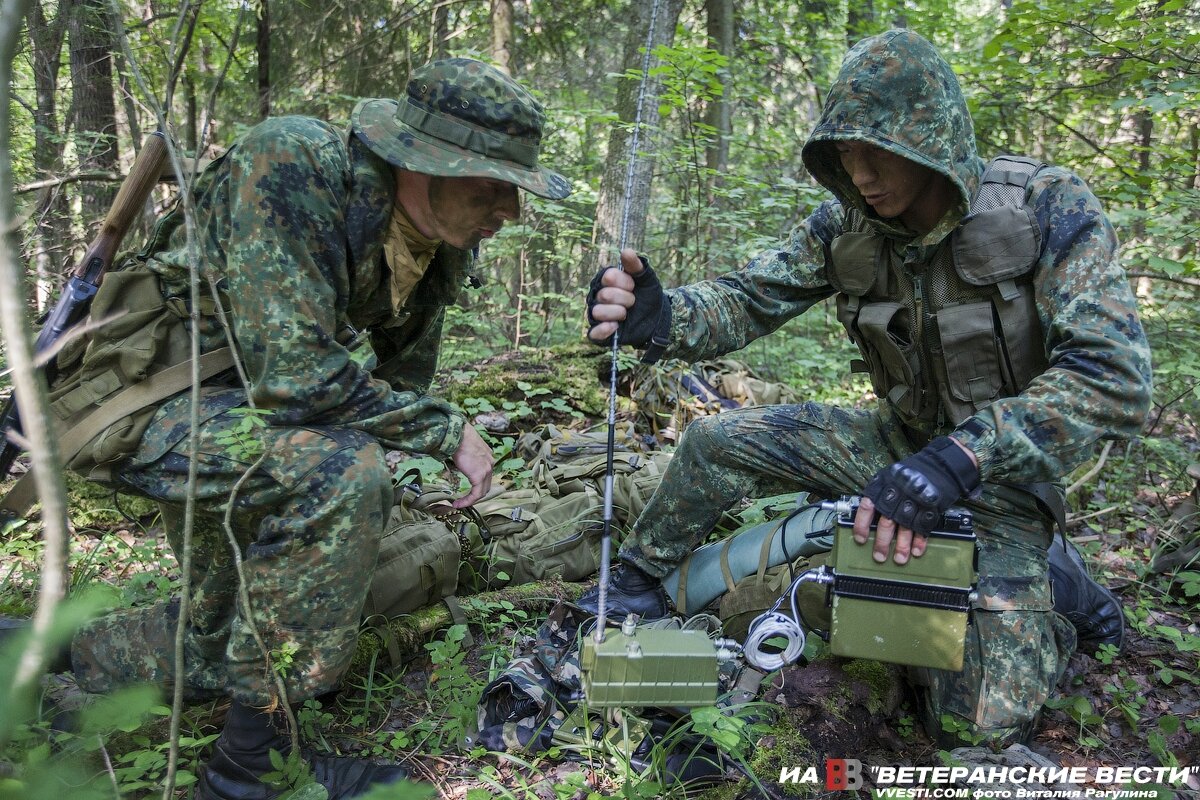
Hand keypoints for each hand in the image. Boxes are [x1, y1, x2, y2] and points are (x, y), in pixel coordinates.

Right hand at [451, 424, 493, 507]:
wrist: (458, 435)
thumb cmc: (458, 438)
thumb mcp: (466, 448)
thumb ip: (467, 457)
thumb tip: (459, 460)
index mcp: (488, 456)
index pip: (485, 476)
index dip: (477, 485)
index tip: (466, 490)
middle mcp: (490, 463)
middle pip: (485, 485)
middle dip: (475, 495)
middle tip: (463, 500)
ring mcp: (486, 470)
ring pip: (482, 491)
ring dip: (470, 500)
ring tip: (458, 504)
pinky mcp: (479, 476)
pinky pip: (475, 494)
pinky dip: (467, 501)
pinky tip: (458, 504)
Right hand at [586, 249, 668, 349]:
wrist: (656, 318)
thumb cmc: (648, 295)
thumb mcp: (646, 278)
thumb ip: (636, 265)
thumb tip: (626, 251)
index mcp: (606, 280)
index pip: (609, 277)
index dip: (625, 282)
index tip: (634, 286)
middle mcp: (597, 296)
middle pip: (604, 295)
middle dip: (626, 299)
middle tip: (633, 301)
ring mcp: (597, 314)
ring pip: (598, 312)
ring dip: (618, 313)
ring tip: (626, 314)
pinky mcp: (599, 332)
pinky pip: (593, 333)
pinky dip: (604, 329)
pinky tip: (616, 326)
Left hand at [854, 437, 979, 563]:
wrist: (940, 465)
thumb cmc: (910, 473)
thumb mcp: (889, 477)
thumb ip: (879, 495)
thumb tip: (865, 518)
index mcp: (884, 485)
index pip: (867, 507)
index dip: (862, 524)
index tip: (860, 539)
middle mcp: (898, 494)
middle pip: (888, 522)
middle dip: (883, 542)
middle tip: (879, 557)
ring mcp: (916, 502)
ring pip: (906, 527)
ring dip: (902, 546)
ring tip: (899, 559)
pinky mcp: (931, 508)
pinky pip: (924, 527)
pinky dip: (920, 540)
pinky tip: (916, 551)